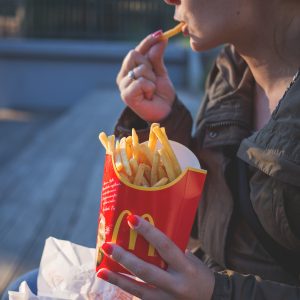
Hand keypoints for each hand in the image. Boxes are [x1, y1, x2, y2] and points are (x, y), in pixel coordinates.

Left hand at [99, 215, 214, 299]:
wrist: (210, 299)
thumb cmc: (199, 273)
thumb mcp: (189, 259)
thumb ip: (170, 250)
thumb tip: (147, 235)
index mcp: (185, 267)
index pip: (165, 246)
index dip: (148, 232)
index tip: (132, 219)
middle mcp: (176, 285)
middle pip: (146, 270)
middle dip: (125, 258)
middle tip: (108, 246)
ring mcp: (167, 299)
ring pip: (138, 289)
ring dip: (117, 278)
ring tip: (101, 270)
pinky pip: (140, 297)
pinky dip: (125, 288)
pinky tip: (113, 279)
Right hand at [116, 32, 175, 122]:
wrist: (166, 111)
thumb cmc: (161, 93)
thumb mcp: (160, 72)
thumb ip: (157, 57)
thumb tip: (161, 38)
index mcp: (129, 70)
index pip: (136, 50)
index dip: (147, 42)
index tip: (160, 34)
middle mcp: (123, 77)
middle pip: (134, 55)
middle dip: (149, 65)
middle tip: (153, 79)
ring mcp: (123, 86)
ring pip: (140, 69)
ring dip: (152, 79)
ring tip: (151, 91)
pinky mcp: (126, 96)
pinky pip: (141, 81)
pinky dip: (150, 87)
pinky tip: (149, 96)